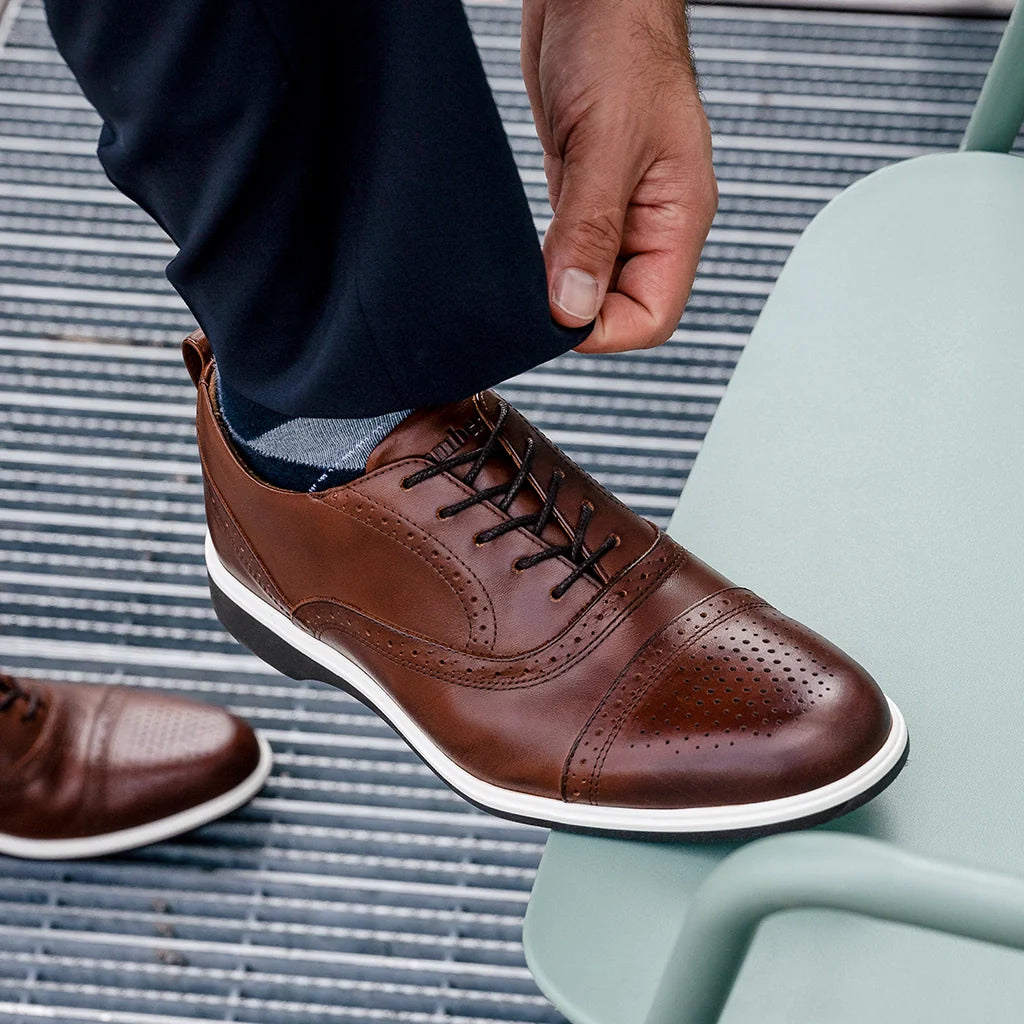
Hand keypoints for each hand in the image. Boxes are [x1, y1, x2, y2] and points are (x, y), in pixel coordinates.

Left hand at [521, 0, 716, 352]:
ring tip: (521, 277)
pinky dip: (544, 262)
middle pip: (620, 306)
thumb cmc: (621, 40)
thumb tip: (572, 308)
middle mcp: (651, 221)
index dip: (605, 329)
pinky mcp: (583, 193)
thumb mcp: (607, 142)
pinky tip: (521, 256)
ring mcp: (616, 209)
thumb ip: (590, 230)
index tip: (555, 320)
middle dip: (576, 312)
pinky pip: (568, 249)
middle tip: (527, 301)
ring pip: (590, 281)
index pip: (653, 314)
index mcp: (679, 216)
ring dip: (555, 288)